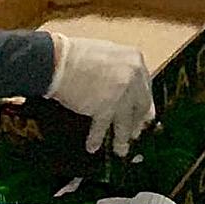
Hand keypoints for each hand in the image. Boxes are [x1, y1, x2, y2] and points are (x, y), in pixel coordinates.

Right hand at [46, 34, 155, 155]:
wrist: (59, 61)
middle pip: (141, 105)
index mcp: (136, 60)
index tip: (144, 114)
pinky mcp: (105, 107)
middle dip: (137, 122)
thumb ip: (121, 70)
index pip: (145, 86)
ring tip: (121, 149)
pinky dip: (96, 137)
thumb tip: (124, 87)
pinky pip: (103, 127)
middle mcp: (133, 76)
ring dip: (122, 137)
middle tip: (135, 134)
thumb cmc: (77, 55)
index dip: (143, 103)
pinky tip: (93, 146)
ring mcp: (121, 93)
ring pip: (126, 120)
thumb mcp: (109, 54)